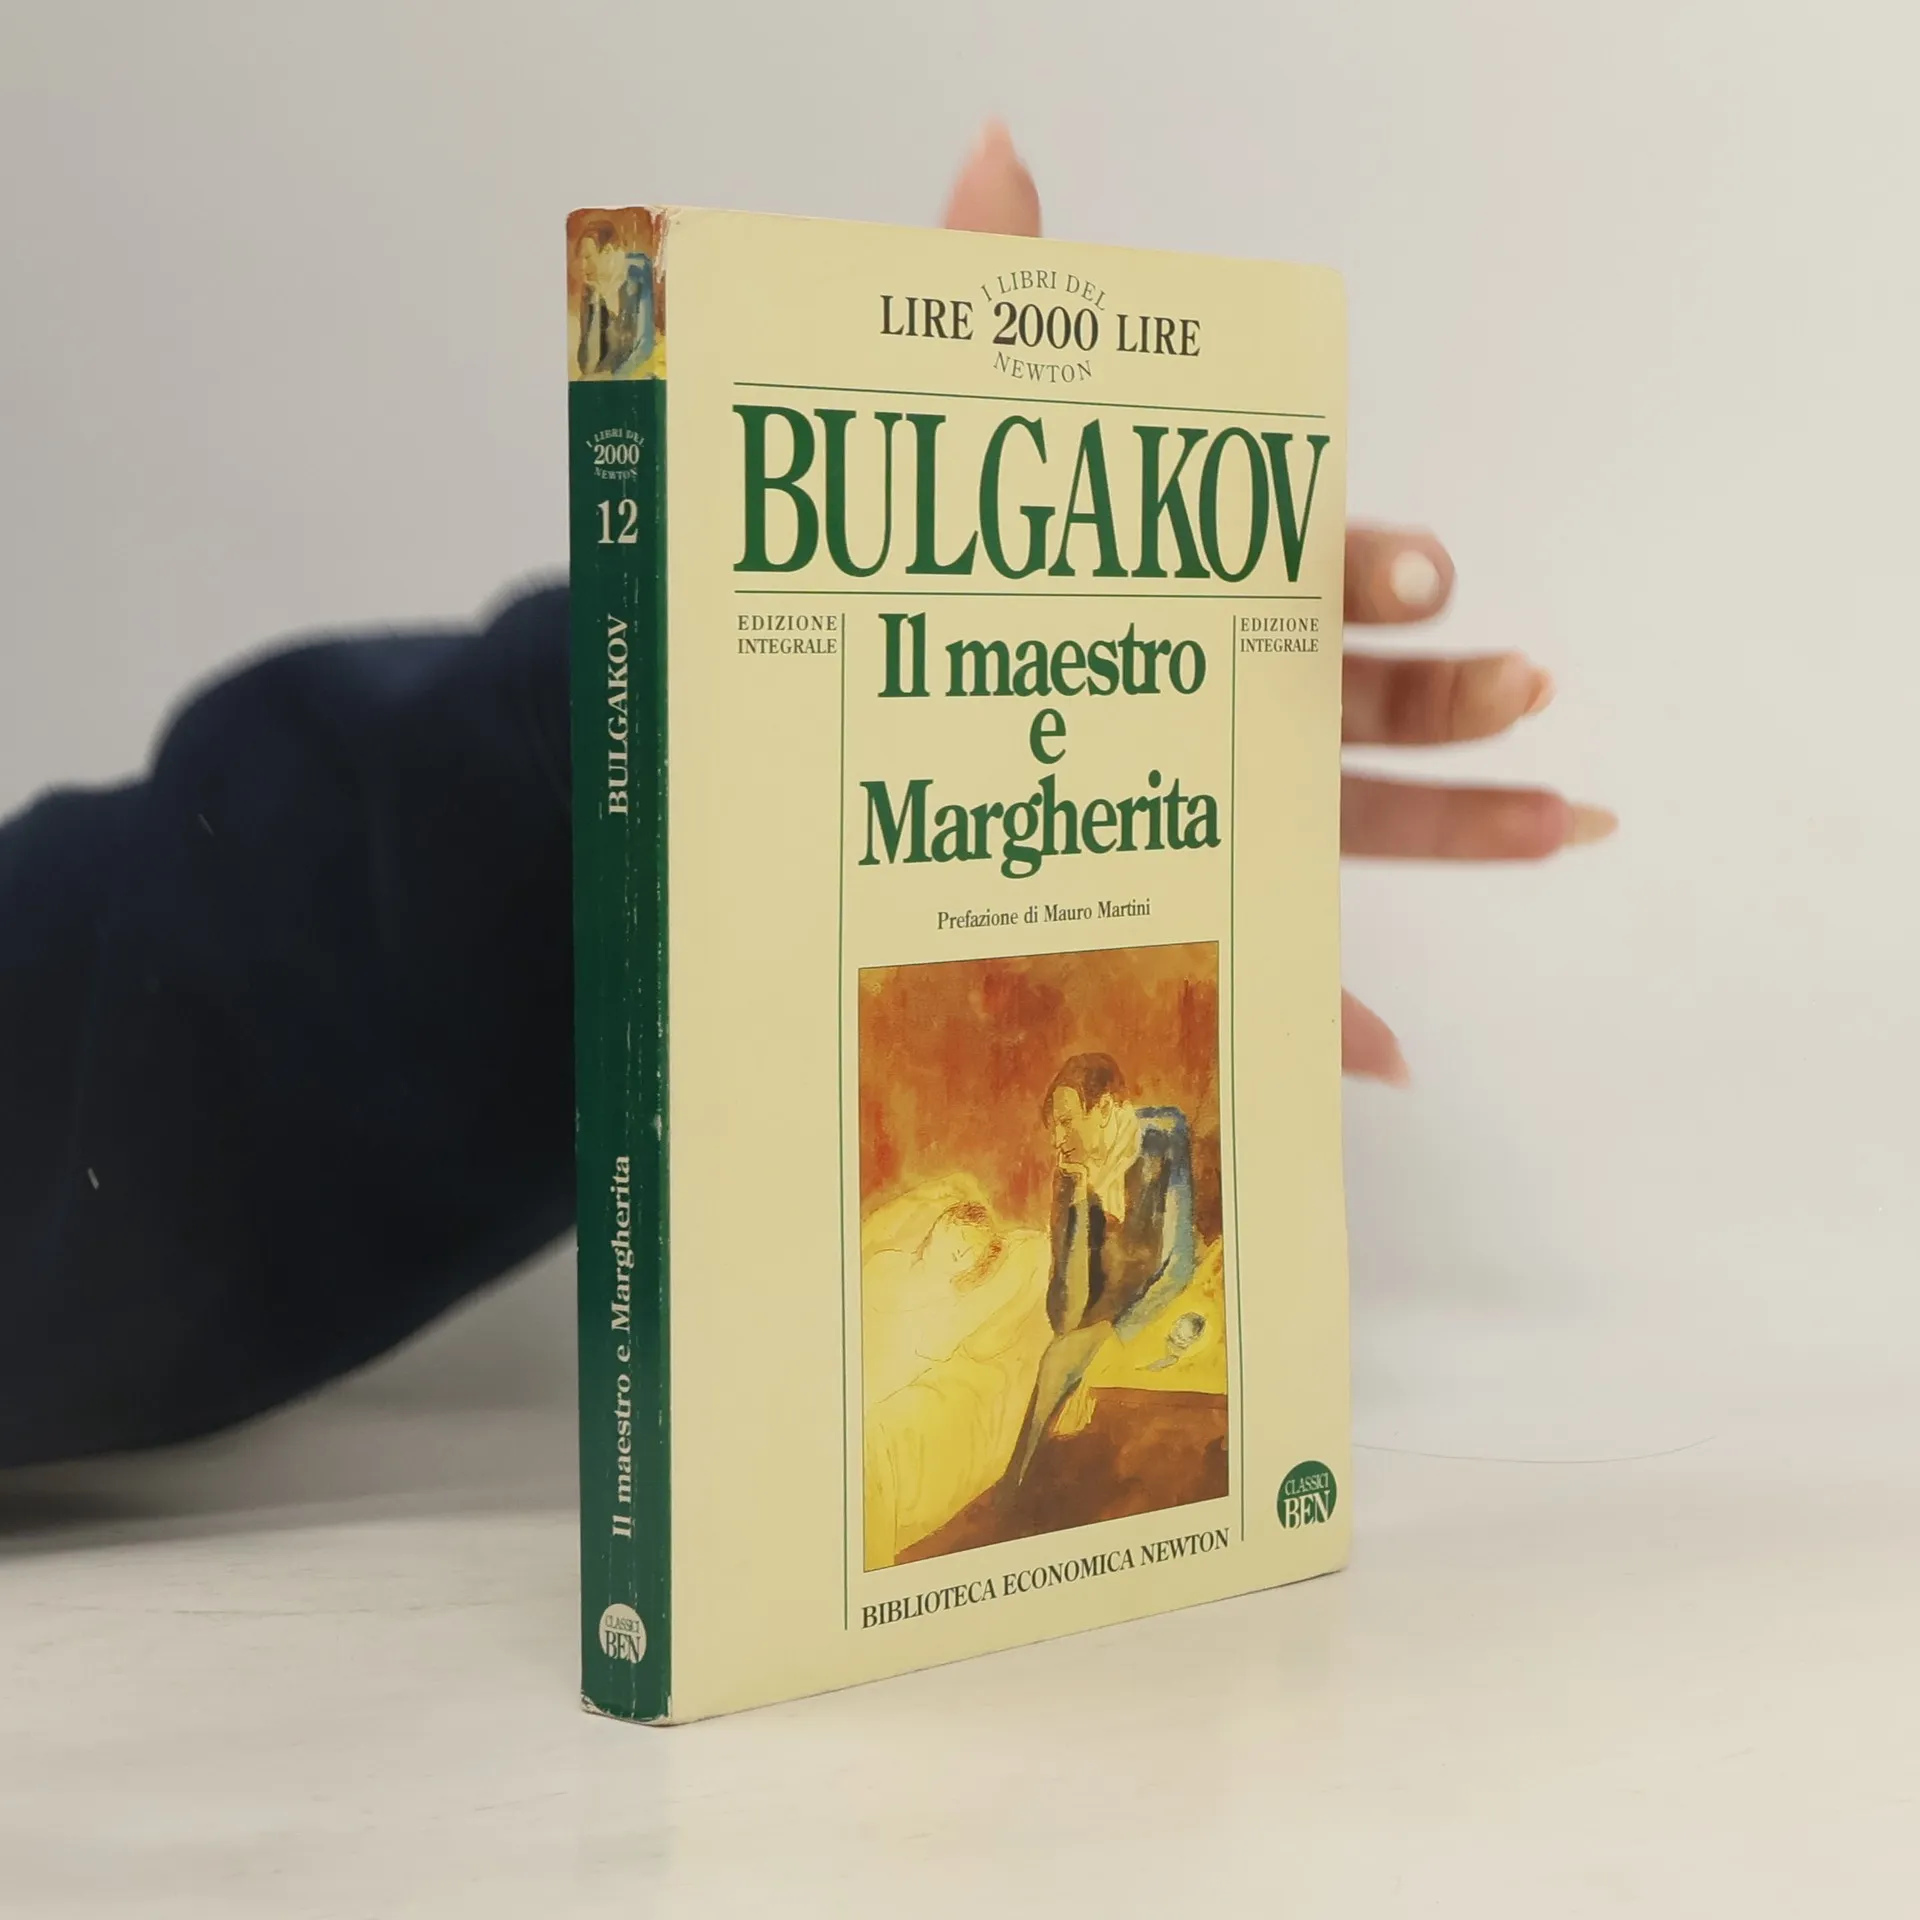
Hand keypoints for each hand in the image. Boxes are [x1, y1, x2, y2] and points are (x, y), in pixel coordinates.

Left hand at [944, 123, 1617, 1087]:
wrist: (778, 721)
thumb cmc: (868, 590)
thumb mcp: (919, 455)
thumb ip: (970, 305)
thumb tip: (998, 146)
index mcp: (1163, 588)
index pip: (1286, 567)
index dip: (1362, 563)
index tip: (1410, 575)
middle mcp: (1193, 692)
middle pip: (1353, 694)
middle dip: (1446, 691)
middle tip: (1521, 691)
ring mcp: (1191, 802)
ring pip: (1350, 818)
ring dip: (1463, 823)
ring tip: (1572, 824)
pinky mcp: (1160, 904)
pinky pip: (1257, 964)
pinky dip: (1323, 1013)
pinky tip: (1384, 1058)